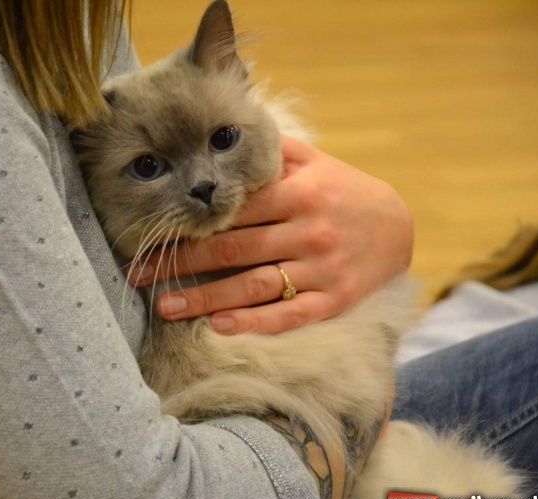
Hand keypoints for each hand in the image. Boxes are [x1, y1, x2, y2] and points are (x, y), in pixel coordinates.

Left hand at [128, 135, 413, 334]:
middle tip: (139, 274)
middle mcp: (309, 231)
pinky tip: (219, 328)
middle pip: (233, 249)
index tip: (153, 233)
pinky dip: (254, 322)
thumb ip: (270, 151)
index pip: (233, 210)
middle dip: (182, 262)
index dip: (189, 222)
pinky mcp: (334, 300)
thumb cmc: (342, 191)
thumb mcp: (314, 161)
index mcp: (299, 193)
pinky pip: (289, 314)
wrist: (398, 226)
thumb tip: (223, 132)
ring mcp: (322, 269)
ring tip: (164, 307)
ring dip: (205, 299)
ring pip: (254, 286)